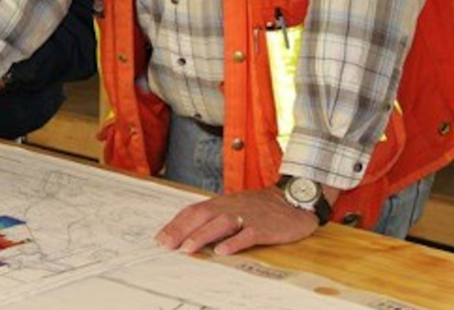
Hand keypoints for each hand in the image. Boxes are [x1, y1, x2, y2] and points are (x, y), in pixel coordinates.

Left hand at [154, 186, 319, 255]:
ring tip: (187, 249)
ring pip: (220, 224)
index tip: (160, 238)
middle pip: (201, 216)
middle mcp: (230, 207)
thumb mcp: (233, 207)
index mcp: (221, 203)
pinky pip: (247, 234)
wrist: (292, 200)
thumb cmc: (260, 207)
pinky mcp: (264, 227)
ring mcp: (247, 216)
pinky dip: (234, 242)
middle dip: (181, 230)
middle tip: (166, 245)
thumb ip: (214, 217)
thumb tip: (189, 232)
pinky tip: (222, 251)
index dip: (175, 224)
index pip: (193, 211)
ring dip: (202, 236)